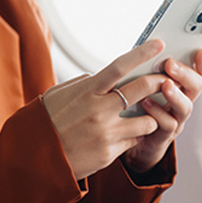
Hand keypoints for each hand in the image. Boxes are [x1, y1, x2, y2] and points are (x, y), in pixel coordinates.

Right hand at [42, 40, 169, 179]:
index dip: (142, 53)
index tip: (159, 44)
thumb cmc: (46, 122)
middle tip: (166, 80)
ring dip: (150, 116)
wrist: (34, 158)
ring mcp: (107, 132)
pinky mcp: (110, 153)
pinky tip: (126, 136)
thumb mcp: (60, 94)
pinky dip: (134, 137)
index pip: (121, 66)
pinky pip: (134, 141)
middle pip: (142, 89)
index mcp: (87, 90)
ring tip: (143, 116)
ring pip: (147, 120)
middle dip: (160, 82)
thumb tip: (102, 76)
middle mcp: (99, 109)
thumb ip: (85, 84)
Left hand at [122, 48, 201, 173]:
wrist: (129, 140)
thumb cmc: (136, 109)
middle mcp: (181, 103)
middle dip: (185, 74)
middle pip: (196, 87)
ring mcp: (175, 120)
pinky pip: (167, 125)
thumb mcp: (143, 85)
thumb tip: (146, 47)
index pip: (198, 73)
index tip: (200, 51)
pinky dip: (157, 113)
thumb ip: (148, 70)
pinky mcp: (163, 136)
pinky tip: (146, 103)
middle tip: (170, 64)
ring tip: (165, 84)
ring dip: (175, 94)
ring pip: (185, 107)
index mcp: (179, 88)